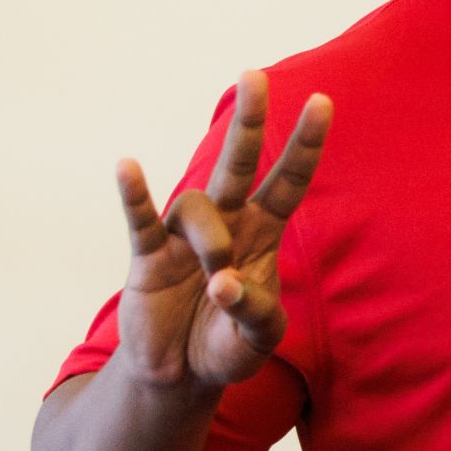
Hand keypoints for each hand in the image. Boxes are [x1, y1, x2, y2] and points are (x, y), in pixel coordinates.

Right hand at [112, 71, 328, 392]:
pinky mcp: (148, 257)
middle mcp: (226, 226)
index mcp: (263, 237)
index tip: (323, 101)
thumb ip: (255, 314)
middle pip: (239, 164)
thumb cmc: (227, 346)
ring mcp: (184, 238)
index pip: (289, 183)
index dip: (305, 145)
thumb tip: (224, 284)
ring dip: (209, 236)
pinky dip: (135, 195)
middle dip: (250, 123)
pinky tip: (128, 166)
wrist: (179, 375)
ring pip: (198, 205)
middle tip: (255, 76)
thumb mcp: (257, 339)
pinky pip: (140, 218)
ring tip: (213, 278)